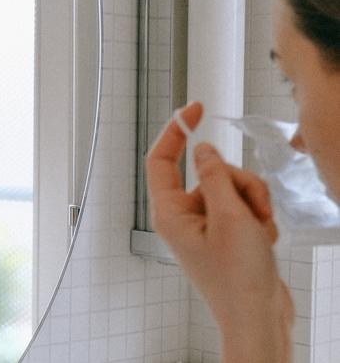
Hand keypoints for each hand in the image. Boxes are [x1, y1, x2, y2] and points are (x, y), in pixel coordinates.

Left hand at [146, 101, 293, 362]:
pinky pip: (243, 206)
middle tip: (253, 210)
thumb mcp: (230, 217)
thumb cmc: (238, 277)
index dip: (174, 131)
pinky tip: (265, 239)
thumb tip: (200, 148)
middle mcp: (183, 216)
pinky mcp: (226, 232)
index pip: (161, 160)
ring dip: (253, 202)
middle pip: (209, 172)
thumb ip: (216, 176)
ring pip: (232, 187)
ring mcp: (206, 225)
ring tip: (261, 230)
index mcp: (170, 212)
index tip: (194, 107)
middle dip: (240, 183)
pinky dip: (258, 217)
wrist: (259, 316)